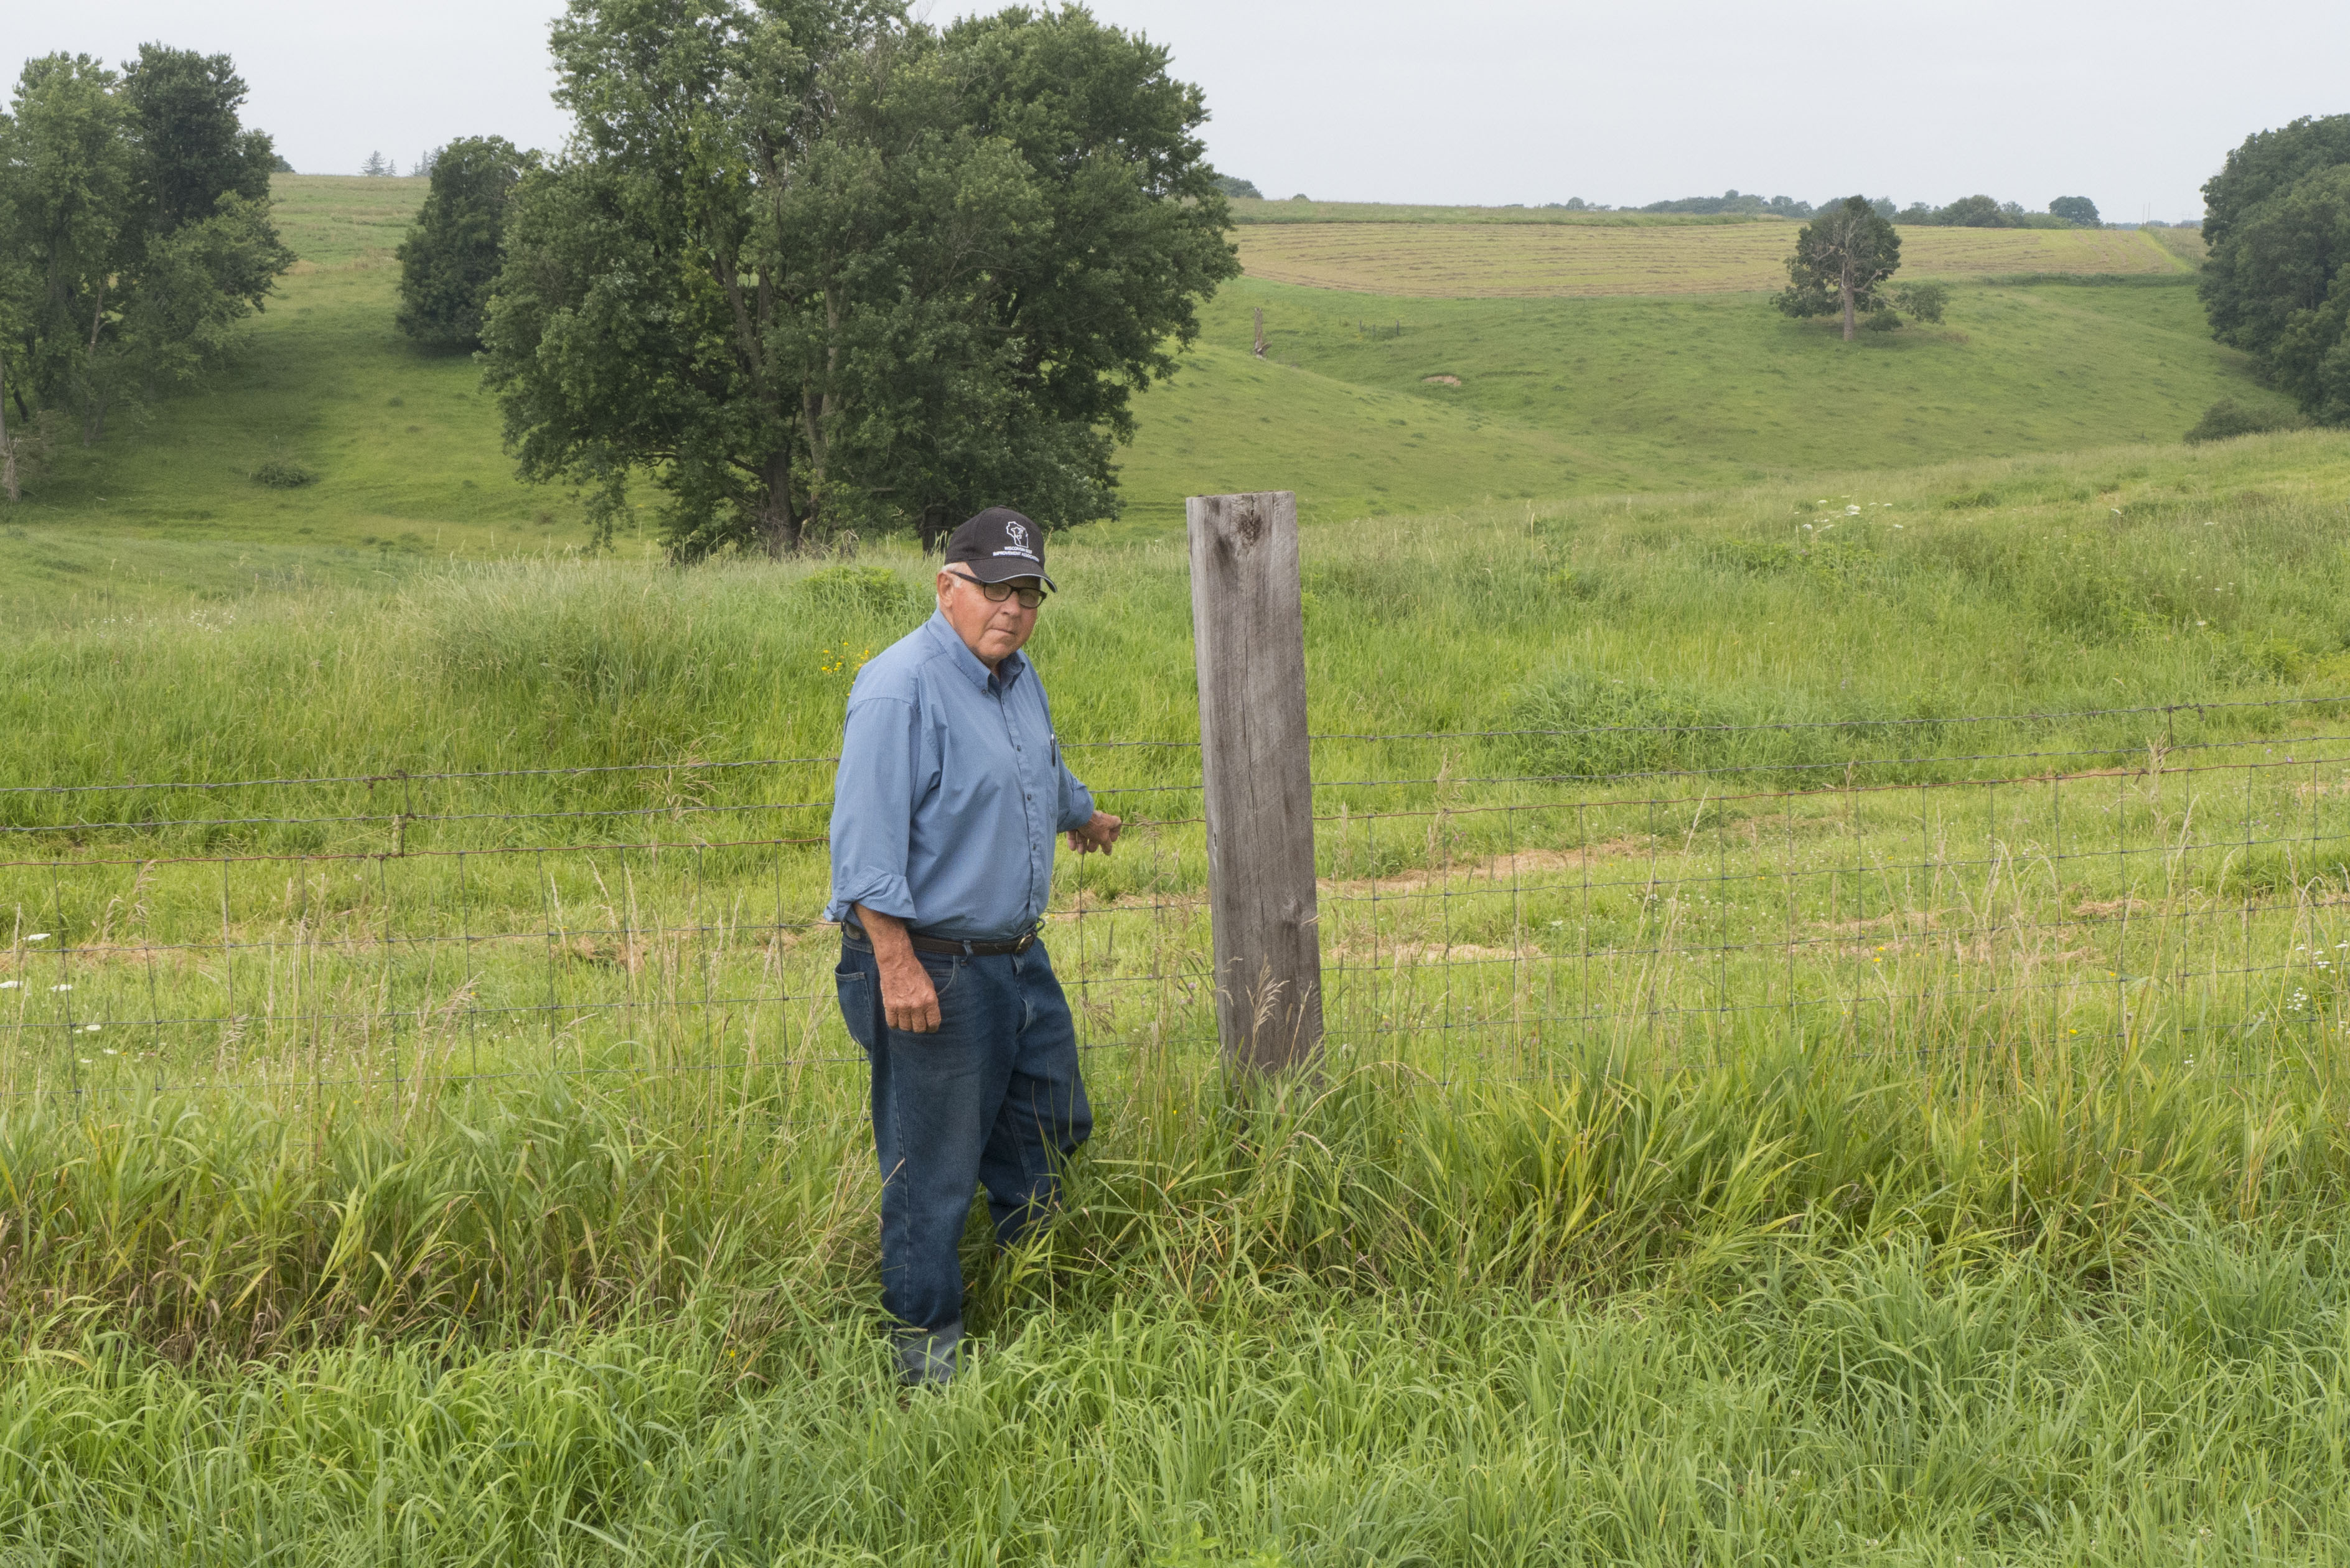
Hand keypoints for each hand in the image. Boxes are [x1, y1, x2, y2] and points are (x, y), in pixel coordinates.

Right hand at [856, 904, 940, 1032]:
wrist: (897, 963)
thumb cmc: (914, 972)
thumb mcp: (929, 986)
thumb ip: (930, 1002)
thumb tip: (929, 1015)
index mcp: (930, 1000)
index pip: (933, 1023)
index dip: (932, 1028)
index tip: (929, 1027)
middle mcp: (917, 1006)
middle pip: (919, 1029)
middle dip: (919, 1027)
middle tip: (917, 1023)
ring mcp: (903, 1007)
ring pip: (906, 1028)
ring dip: (907, 1025)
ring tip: (906, 1019)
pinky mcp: (890, 1006)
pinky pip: (893, 1024)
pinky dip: (895, 1023)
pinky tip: (897, 1018)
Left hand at [1067, 809, 1121, 854]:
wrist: (1078, 816)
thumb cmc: (1094, 826)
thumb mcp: (1103, 838)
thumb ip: (1107, 846)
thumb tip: (1109, 853)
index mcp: (1108, 821)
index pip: (1116, 824)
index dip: (1115, 833)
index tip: (1111, 840)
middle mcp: (1098, 819)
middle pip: (1098, 833)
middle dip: (1093, 844)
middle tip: (1090, 850)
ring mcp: (1086, 819)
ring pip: (1085, 833)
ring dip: (1083, 844)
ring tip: (1081, 852)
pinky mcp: (1076, 821)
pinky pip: (1076, 831)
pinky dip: (1074, 840)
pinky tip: (1073, 848)